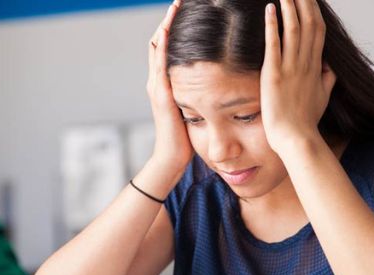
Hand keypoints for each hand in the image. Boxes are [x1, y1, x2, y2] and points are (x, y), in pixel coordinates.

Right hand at [146, 0, 193, 176]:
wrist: (173, 159)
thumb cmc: (187, 139)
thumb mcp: (195, 109)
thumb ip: (200, 94)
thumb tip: (216, 82)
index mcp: (168, 83)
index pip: (170, 48)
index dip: (177, 28)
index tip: (189, 10)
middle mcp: (158, 81)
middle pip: (160, 41)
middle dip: (170, 20)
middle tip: (180, 0)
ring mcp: (157, 86)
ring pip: (157, 47)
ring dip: (165, 25)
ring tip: (174, 6)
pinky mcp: (160, 94)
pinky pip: (160, 64)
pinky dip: (163, 45)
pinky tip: (168, 29)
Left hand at [260, 0, 336, 153]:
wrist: (297, 138)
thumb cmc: (306, 121)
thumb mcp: (322, 97)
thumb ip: (327, 80)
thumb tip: (330, 67)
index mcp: (316, 67)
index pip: (318, 32)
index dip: (314, 12)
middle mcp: (306, 64)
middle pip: (308, 25)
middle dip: (304, 3)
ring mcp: (291, 69)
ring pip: (293, 30)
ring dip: (290, 8)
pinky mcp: (275, 75)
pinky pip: (274, 46)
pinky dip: (272, 26)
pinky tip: (270, 9)